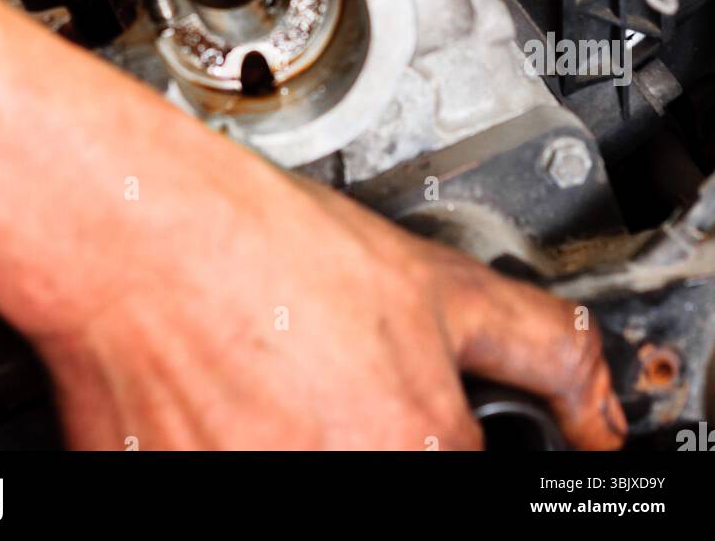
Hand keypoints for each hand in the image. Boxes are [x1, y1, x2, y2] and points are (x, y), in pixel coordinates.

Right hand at [0, 0, 623, 452]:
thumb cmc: (261, 240)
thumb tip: (590, 390)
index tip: (403, 402)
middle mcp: (337, 484)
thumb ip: (536, 342)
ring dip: (292, 436)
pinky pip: (230, 473)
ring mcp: (253, 495)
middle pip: (385, 471)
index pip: (466, 474)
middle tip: (321, 371)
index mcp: (416, 447)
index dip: (440, 431)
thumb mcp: (433, 276)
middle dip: (360, 427)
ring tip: (267, 371)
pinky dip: (230, 440)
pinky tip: (218, 389)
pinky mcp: (171, 495)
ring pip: (302, 474)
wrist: (133, 227)